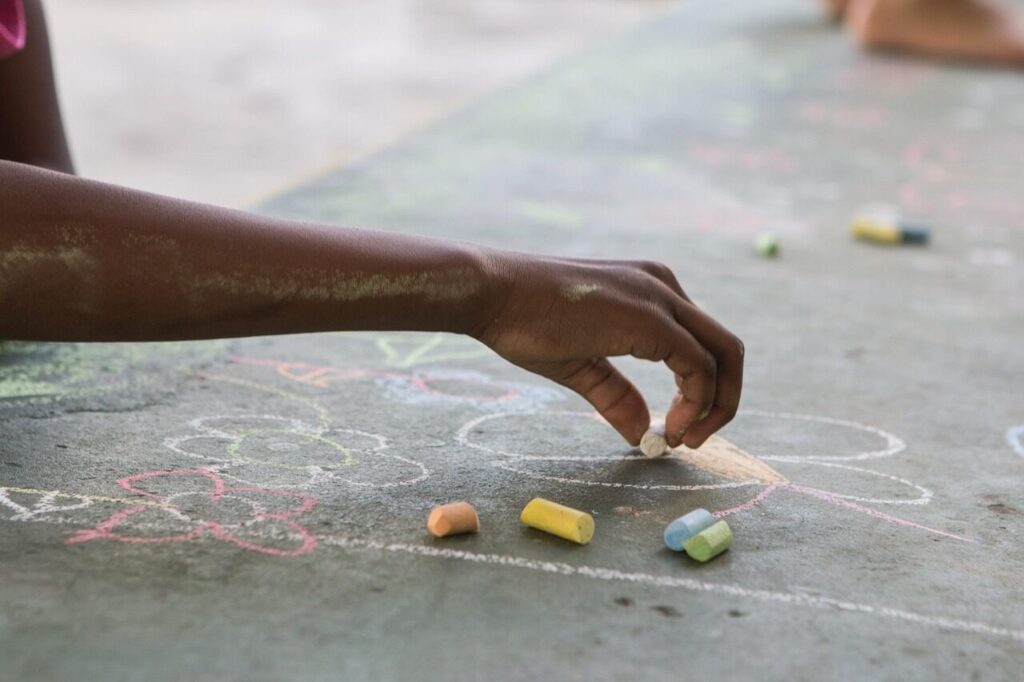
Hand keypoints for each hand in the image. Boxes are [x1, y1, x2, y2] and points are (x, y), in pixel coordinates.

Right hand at [476, 252, 743, 448]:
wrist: (492, 293)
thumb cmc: (524, 323)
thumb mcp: (580, 365)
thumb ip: (615, 395)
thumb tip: (641, 433)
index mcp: (649, 290)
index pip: (701, 343)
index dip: (701, 392)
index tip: (676, 429)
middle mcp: (663, 286)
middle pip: (726, 348)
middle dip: (723, 399)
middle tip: (695, 439)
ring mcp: (660, 298)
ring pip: (724, 355)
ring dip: (716, 406)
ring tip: (682, 439)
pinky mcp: (650, 318)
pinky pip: (698, 367)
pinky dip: (696, 403)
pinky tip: (670, 429)